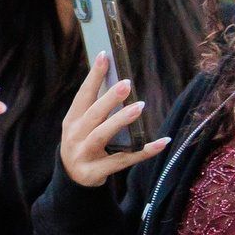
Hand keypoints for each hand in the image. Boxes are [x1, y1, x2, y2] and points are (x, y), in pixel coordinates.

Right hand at [58, 52, 170, 188]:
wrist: (71, 179)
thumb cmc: (82, 144)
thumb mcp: (80, 126)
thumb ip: (95, 109)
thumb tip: (120, 83)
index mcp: (71, 121)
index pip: (83, 95)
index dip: (94, 75)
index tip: (105, 55)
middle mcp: (75, 136)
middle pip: (93, 114)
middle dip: (109, 98)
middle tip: (127, 83)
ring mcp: (85, 154)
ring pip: (103, 135)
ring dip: (121, 120)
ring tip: (140, 106)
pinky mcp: (97, 171)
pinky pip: (124, 160)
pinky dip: (144, 152)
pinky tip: (162, 142)